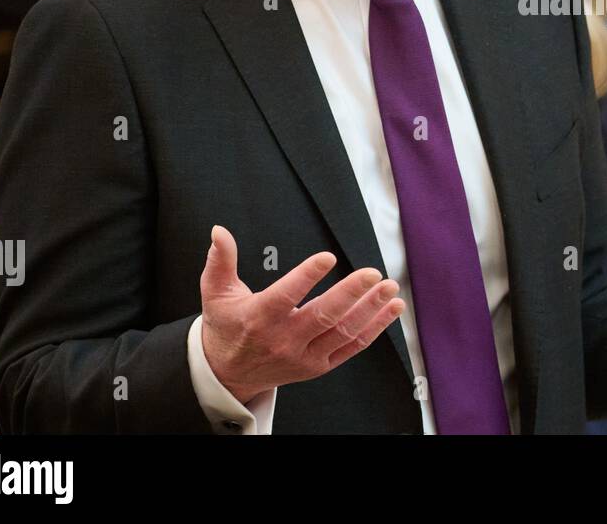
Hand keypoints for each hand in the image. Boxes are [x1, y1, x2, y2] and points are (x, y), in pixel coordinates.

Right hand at [199, 225, 404, 403]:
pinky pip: (352, 347)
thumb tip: (219, 231)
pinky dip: (374, 328)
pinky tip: (391, 309)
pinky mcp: (319, 366)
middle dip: (351, 294)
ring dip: (371, 310)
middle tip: (372, 273)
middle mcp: (284, 340)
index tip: (327, 258)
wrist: (229, 374)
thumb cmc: (227, 327)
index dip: (306, 277)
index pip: (285, 296)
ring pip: (343, 332)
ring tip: (390, 288)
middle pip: (323, 316)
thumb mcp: (216, 293)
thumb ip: (220, 261)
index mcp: (259, 318)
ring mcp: (304, 356)